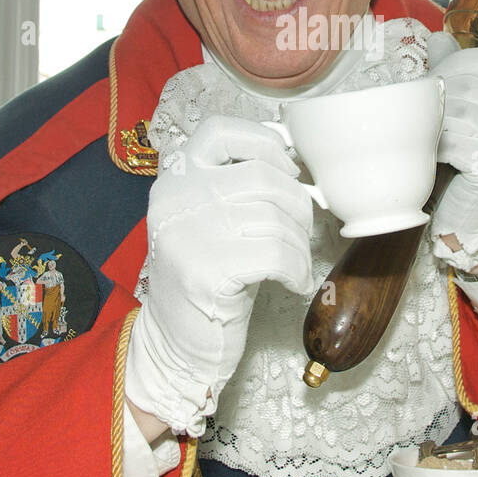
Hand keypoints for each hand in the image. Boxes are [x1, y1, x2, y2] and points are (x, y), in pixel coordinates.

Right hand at [125, 115, 316, 436]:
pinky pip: (277, 253)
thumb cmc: (207, 279)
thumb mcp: (209, 221)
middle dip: (297, 203)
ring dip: (300, 243)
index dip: (263, 142)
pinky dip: (298, 269)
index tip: (288, 168)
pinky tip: (295, 283)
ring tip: (296, 264)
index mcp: (175, 180)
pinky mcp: (208, 271)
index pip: (219, 131)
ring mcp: (189, 233)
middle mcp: (176, 198)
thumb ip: (235, 188)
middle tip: (302, 231)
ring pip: (275, 216)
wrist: (175, 345)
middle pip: (262, 175)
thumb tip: (296, 163)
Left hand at [427, 34, 477, 269]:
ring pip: (458, 112)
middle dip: (436, 95)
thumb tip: (436, 36)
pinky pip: (453, 142)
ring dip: (432, 122)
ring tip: (425, 133)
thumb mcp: (467, 107)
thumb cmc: (468, 154)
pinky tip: (433, 155)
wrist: (476, 213)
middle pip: (469, 85)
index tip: (435, 80)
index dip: (455, 63)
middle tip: (419, 111)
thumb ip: (456, 70)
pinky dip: (434, 147)